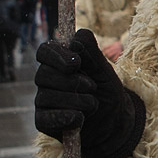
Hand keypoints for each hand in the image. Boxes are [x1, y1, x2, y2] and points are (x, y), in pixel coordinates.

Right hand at [35, 29, 144, 157]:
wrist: (114, 122)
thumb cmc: (107, 92)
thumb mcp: (105, 71)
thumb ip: (93, 53)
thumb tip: (79, 34)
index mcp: (59, 62)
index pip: (45, 51)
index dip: (57, 56)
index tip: (77, 63)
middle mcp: (46, 80)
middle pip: (44, 74)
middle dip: (74, 82)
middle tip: (93, 87)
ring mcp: (43, 100)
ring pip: (49, 96)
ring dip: (79, 101)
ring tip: (93, 105)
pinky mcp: (43, 121)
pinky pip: (48, 118)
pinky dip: (70, 118)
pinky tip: (81, 119)